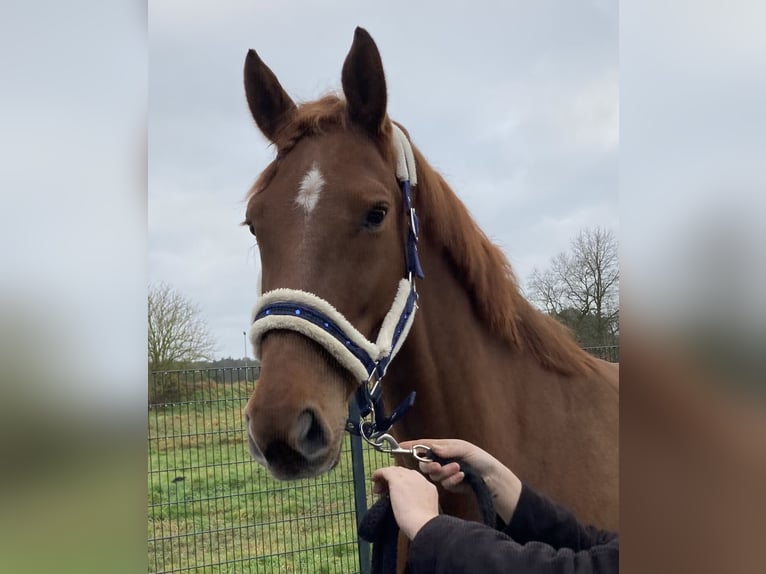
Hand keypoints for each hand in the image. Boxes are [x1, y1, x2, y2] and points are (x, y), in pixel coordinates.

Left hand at [371, 466, 438, 539]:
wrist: (423, 524)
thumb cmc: (423, 525)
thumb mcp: (424, 512)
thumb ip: (417, 505)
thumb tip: (408, 507)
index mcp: (428, 488)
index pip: (413, 480)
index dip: (403, 484)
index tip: (396, 493)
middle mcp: (419, 479)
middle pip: (404, 472)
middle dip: (394, 479)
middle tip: (385, 491)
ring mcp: (409, 478)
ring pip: (395, 470)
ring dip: (386, 477)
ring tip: (379, 489)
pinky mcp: (397, 481)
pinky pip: (385, 471)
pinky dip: (378, 473)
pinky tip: (374, 479)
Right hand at [399, 439, 522, 522]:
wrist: (493, 480)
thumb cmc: (481, 459)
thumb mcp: (466, 449)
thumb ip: (448, 449)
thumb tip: (432, 448)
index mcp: (445, 447)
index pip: (425, 445)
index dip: (412, 445)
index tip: (399, 446)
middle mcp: (442, 459)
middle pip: (425, 463)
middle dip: (429, 466)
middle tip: (437, 467)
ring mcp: (445, 472)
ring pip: (433, 475)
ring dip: (444, 473)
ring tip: (458, 470)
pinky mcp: (450, 485)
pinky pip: (443, 483)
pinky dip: (452, 480)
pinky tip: (462, 478)